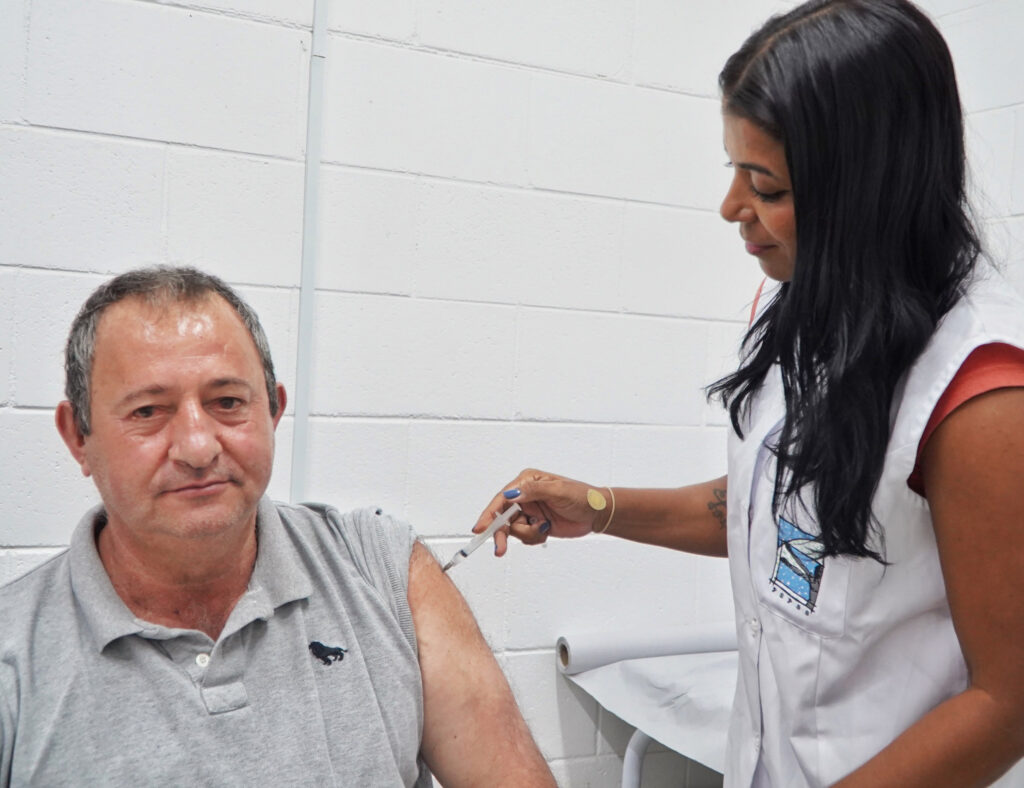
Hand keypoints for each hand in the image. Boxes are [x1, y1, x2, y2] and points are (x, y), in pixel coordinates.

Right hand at [472, 469, 607, 555]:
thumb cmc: (582, 497)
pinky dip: (534, 538)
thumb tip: (511, 494)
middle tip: (500, 549)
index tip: (480, 528)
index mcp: (527, 482)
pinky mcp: (535, 524)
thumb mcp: (558, 491)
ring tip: (543, 529)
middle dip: (501, 533)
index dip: (489, 514)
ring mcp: (529, 511)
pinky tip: (546, 531)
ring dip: (527, 534)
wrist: (597, 514)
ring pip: (513, 530)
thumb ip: (533, 491)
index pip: (502, 498)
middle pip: (502, 517)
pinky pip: (524, 537)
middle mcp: (524, 496)